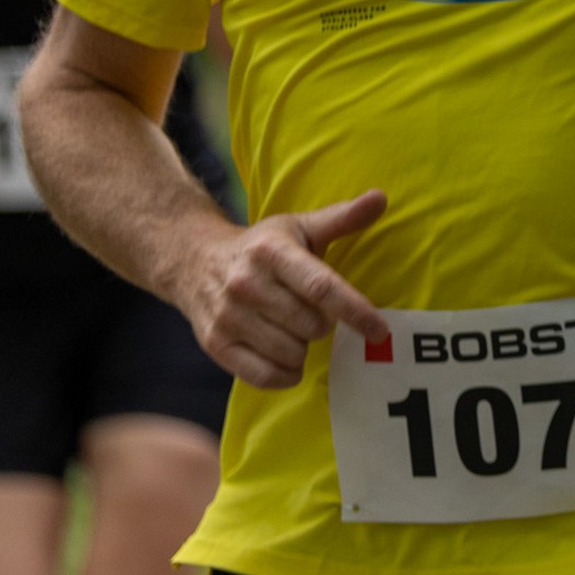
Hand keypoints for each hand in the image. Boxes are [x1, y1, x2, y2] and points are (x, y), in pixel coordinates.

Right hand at [180, 190, 389, 389]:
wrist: (193, 261)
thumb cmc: (260, 246)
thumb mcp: (299, 226)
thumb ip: (342, 217)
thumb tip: (381, 198)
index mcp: (272, 252)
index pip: (320, 286)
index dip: (354, 311)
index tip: (379, 330)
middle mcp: (246, 284)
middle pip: (310, 324)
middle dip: (325, 325)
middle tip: (313, 312)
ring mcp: (227, 316)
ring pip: (290, 352)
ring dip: (303, 348)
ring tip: (294, 329)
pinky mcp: (215, 343)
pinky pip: (263, 376)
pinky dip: (285, 374)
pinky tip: (287, 359)